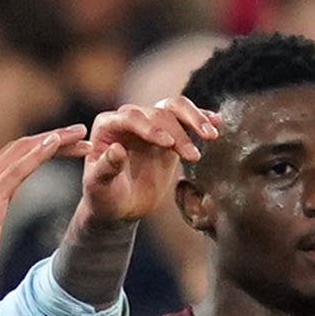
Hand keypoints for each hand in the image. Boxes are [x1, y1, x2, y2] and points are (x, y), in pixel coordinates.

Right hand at [0, 124, 86, 302]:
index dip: (44, 146)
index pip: (15, 155)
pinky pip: (16, 168)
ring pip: (21, 151)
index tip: (71, 146)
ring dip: (53, 139)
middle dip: (54, 138)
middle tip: (83, 133)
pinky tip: (54, 143)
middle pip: (21, 147)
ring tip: (80, 134)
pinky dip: (36, 153)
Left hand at [76, 95, 216, 227]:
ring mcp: (151, 124)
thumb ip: (106, 168)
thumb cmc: (104, 198)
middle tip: (193, 156)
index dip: (151, 128)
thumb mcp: (99, 188)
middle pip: (158, 113)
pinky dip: (201, 119)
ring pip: (174, 108)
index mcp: (108, 125)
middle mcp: (129, 119)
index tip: (168, 144)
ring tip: (211, 136)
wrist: (120, 207)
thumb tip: (117, 149)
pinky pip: (186, 119)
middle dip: (178, 132)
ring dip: (194, 119)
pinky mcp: (169, 133)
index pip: (132, 117)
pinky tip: (216, 123)